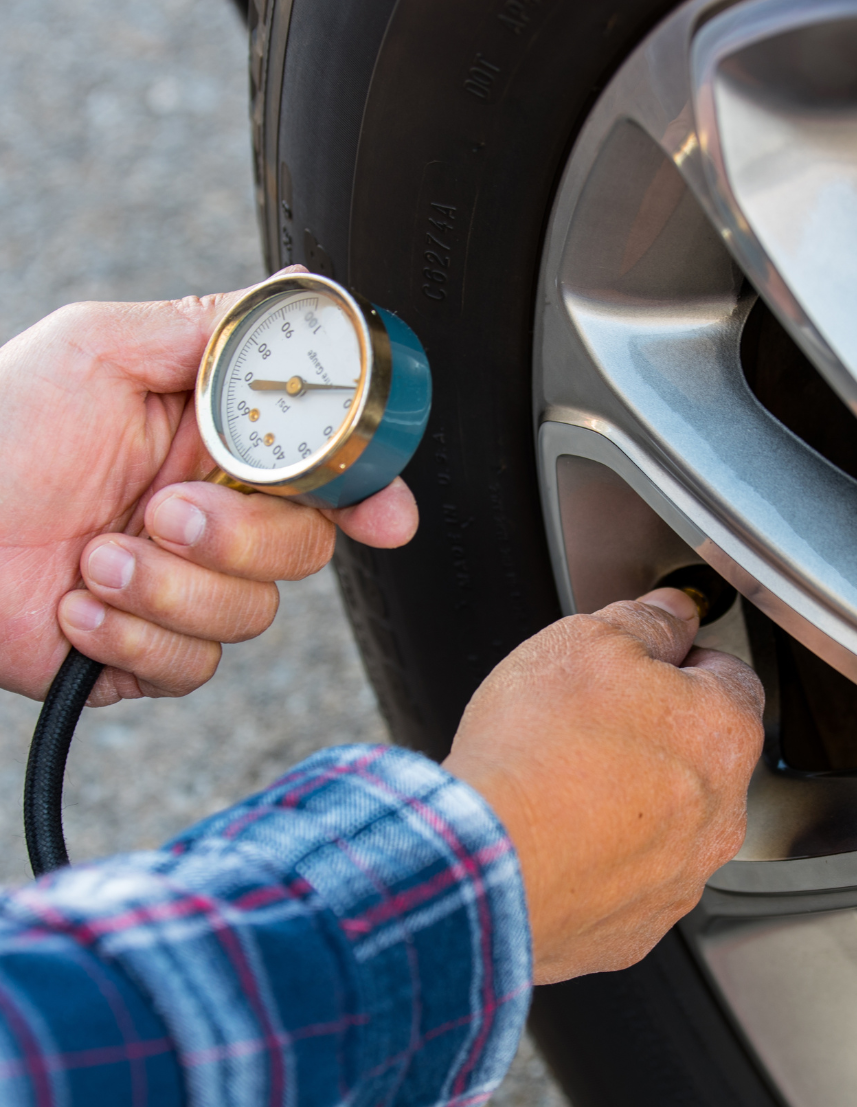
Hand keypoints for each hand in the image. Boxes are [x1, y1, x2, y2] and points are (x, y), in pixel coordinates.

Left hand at [0, 267, 417, 704]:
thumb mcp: (101, 349)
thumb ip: (209, 328)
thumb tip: (301, 291)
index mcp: (216, 449)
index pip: (321, 474)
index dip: (366, 493)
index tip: (384, 515)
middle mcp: (212, 522)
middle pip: (304, 550)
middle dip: (240, 539)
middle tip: (165, 512)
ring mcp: (183, 591)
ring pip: (252, 614)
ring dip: (167, 588)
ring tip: (93, 557)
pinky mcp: (148, 656)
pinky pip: (192, 668)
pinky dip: (129, 638)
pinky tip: (74, 606)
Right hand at [443, 588, 763, 982]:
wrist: (482, 863)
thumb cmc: (537, 753)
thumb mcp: (588, 642)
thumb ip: (645, 622)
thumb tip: (672, 613)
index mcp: (723, 734)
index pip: (728, 679)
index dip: (679, 663)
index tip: (639, 666)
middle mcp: (720, 816)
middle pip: (698, 759)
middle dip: (652, 740)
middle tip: (586, 727)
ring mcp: (678, 881)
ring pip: (666, 828)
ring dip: (627, 807)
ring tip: (559, 790)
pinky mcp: (633, 931)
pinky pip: (625, 886)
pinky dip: (597, 866)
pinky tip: (553, 844)